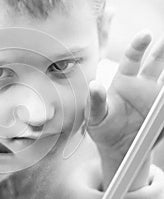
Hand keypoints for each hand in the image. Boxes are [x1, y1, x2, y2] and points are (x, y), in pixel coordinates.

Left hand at [85, 32, 163, 188]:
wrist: (117, 148)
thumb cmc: (102, 128)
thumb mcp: (95, 116)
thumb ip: (95, 101)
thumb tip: (94, 85)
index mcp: (123, 82)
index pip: (131, 59)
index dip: (138, 45)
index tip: (145, 34)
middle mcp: (141, 86)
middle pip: (155, 63)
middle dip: (162, 50)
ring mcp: (153, 98)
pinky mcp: (161, 113)